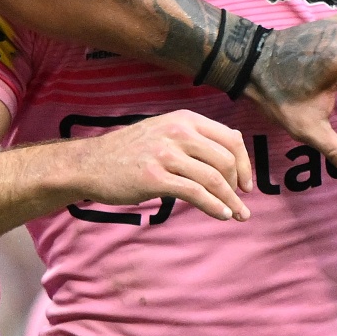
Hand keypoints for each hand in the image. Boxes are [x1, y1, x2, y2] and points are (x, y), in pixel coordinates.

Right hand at [67, 110, 254, 221]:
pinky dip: (214, 207)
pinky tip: (221, 216)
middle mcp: (177, 132)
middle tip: (239, 202)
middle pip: (225, 160)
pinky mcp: (154, 177)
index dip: (244, 163)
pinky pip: (195, 194)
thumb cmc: (129, 151)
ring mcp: (165, 154)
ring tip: (237, 215)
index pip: (230, 138)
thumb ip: (193, 138)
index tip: (246, 183)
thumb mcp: (163, 131)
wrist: (90, 163)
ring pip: (214, 179)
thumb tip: (230, 156)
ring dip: (231, 201)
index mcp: (184, 119)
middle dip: (238, 185)